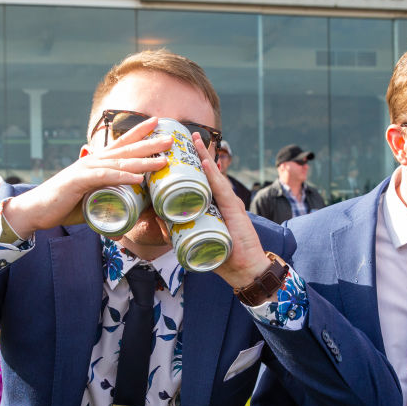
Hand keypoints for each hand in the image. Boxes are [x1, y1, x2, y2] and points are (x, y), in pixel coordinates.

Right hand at [1, 116, 169, 236]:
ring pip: (120, 162)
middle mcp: (93, 160)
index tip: (158, 123)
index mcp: (96, 162)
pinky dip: (123, 176)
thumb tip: (129, 208)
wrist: (36, 210)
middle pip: (126, 149)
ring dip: (143, 160)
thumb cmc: (64, 205)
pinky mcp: (80, 181)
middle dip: (150, 143)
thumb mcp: (92, 199)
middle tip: (171, 138)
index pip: (121, 143)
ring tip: (163, 159)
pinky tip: (138, 177)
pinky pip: (106, 177)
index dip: (140, 132)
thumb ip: (108, 199)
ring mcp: (86, 169)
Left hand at [195, 134, 272, 290]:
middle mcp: (223, 200)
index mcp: (216, 204)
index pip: (202, 179)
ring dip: (203, 156)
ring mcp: (230, 203)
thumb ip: (182, 228)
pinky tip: (206, 160)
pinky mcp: (234, 209)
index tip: (181, 148)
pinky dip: (213, 173)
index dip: (193, 163)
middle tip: (185, 136)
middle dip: (197, 154)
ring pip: (214, 176)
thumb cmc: (223, 256)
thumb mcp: (198, 238)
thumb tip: (160, 220)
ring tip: (193, 139)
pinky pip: (221, 188)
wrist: (246, 269)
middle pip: (208, 173)